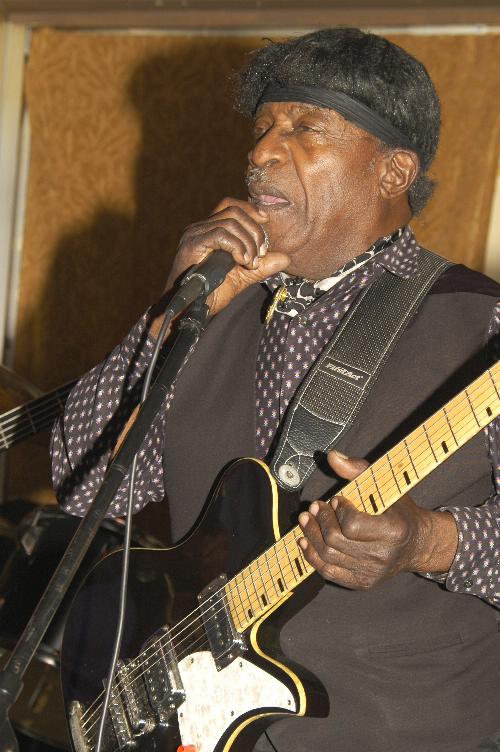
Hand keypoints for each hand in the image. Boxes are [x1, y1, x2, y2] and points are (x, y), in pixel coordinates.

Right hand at [166, 198, 289, 316]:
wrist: (189, 310)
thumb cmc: (210, 294)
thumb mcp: (242, 278)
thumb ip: (261, 267)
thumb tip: (285, 258)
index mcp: (210, 231)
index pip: (232, 206)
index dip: (251, 210)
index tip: (266, 223)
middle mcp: (200, 228)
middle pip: (234, 211)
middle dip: (255, 231)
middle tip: (260, 255)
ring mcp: (195, 234)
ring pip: (230, 222)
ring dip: (247, 242)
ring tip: (250, 262)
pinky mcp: (192, 244)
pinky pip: (220, 234)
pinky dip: (236, 246)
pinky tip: (241, 261)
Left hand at [298, 450, 457, 590]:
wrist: (416, 545)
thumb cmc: (399, 511)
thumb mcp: (386, 486)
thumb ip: (358, 469)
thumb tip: (332, 457)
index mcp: (393, 531)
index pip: (353, 525)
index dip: (338, 511)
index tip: (335, 499)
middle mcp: (382, 556)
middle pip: (336, 541)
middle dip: (320, 521)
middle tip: (314, 507)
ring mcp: (372, 573)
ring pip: (328, 557)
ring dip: (311, 536)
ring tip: (306, 520)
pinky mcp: (362, 583)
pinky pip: (329, 572)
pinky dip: (312, 557)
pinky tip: (305, 541)